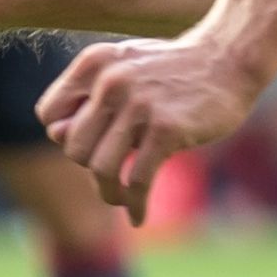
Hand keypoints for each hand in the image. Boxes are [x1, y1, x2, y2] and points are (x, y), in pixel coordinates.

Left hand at [35, 32, 273, 222]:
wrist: (229, 59)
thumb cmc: (171, 69)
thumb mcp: (124, 70)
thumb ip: (90, 99)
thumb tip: (56, 136)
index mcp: (93, 64)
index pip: (48, 114)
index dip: (63, 136)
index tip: (90, 143)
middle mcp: (110, 82)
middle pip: (73, 147)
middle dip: (88, 166)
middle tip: (111, 172)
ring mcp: (139, 105)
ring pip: (100, 168)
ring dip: (108, 193)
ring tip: (119, 200)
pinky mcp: (166, 129)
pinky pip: (137, 180)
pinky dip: (134, 205)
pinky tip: (138, 217)